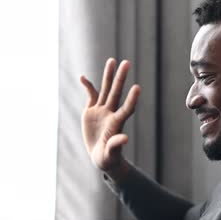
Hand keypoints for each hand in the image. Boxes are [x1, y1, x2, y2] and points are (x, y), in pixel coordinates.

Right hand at [80, 58, 140, 174]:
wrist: (99, 156)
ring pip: (105, 89)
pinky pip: (91, 95)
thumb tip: (125, 138)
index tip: (137, 87)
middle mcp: (110, 113)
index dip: (131, 99)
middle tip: (127, 62)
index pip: (126, 108)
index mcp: (116, 123)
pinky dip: (87, 86)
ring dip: (108, 75)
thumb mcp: (110, 155)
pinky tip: (83, 78)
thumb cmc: (107, 158)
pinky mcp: (91, 111)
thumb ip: (116, 145)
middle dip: (120, 78)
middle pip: (116, 93)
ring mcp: (101, 111)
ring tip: (112, 60)